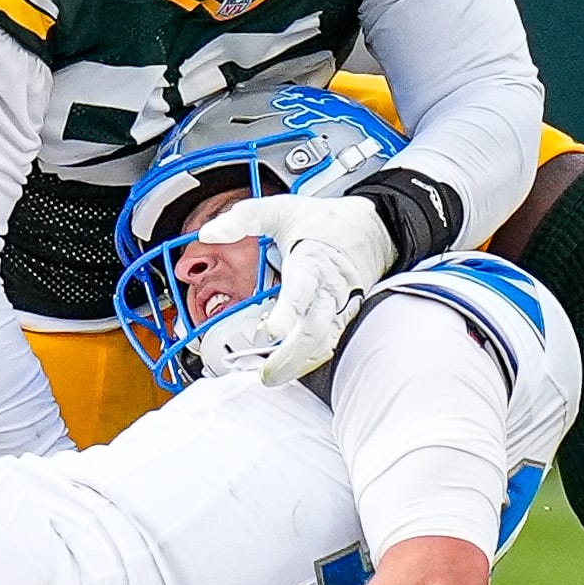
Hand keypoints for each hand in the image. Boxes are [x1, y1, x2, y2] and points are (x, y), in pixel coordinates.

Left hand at [197, 193, 393, 384]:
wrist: (374, 228)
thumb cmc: (325, 221)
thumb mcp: (282, 208)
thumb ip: (244, 219)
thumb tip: (209, 232)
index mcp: (314, 260)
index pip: (303, 288)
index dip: (289, 311)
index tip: (273, 330)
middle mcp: (331, 288)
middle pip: (316, 328)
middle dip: (292, 355)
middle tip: (265, 373)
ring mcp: (342, 305)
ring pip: (325, 342)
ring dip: (299, 362)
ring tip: (272, 376)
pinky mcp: (346, 316)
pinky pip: (330, 342)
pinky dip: (311, 358)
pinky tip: (290, 367)